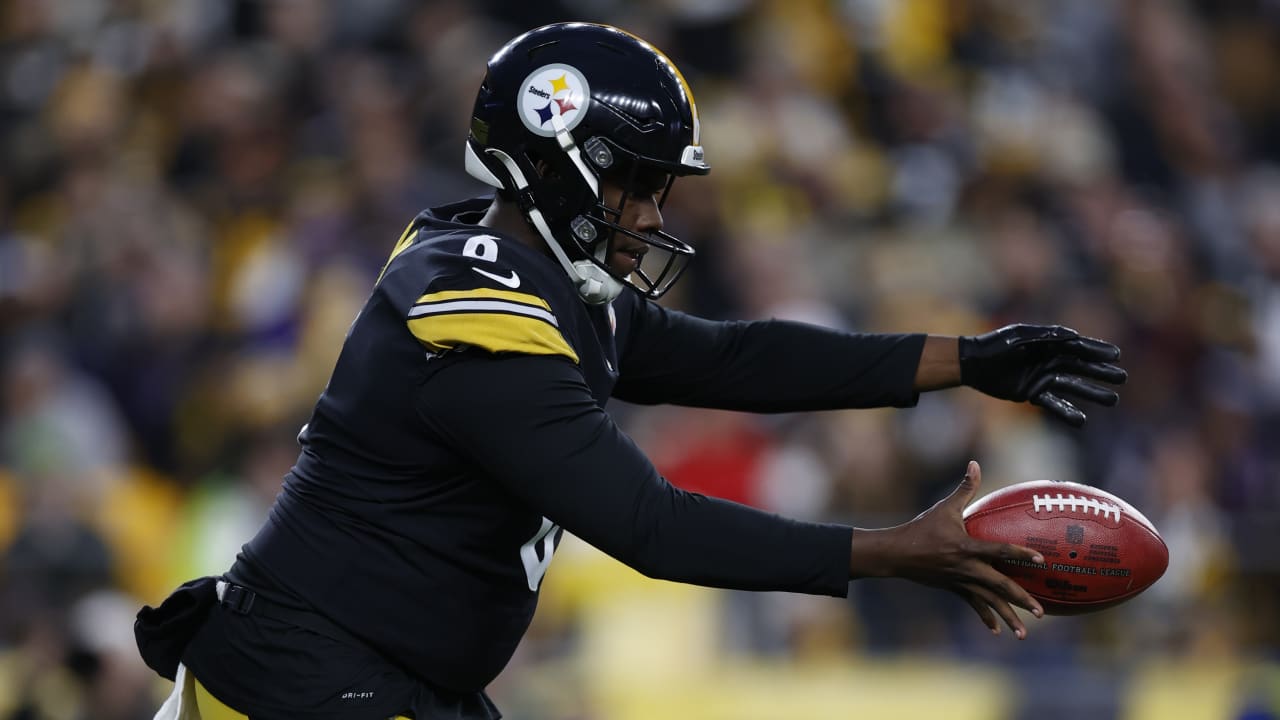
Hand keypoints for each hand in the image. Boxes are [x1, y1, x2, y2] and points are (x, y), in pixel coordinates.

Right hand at [850, 461, 1044, 638]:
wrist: (897, 553)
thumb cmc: (922, 527)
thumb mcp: (944, 507)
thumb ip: (965, 487)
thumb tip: (975, 463)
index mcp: (967, 547)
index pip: (999, 551)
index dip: (1021, 554)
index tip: (1041, 561)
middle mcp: (966, 568)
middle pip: (999, 586)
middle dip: (1021, 600)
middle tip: (1041, 612)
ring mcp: (961, 581)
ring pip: (988, 602)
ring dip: (1007, 617)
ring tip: (1024, 634)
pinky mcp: (954, 589)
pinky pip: (974, 605)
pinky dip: (985, 618)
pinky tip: (997, 631)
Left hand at [959, 324, 1126, 426]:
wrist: (973, 363)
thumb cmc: (996, 344)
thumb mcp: (1020, 336)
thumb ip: (1046, 337)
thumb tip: (1073, 336)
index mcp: (1050, 343)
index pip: (1079, 347)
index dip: (1097, 351)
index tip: (1116, 356)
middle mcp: (1050, 360)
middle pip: (1081, 367)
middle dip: (1101, 373)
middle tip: (1122, 379)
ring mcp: (1043, 377)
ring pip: (1072, 386)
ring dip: (1092, 393)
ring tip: (1113, 400)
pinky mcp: (1033, 393)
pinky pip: (1054, 403)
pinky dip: (1067, 412)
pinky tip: (1082, 420)